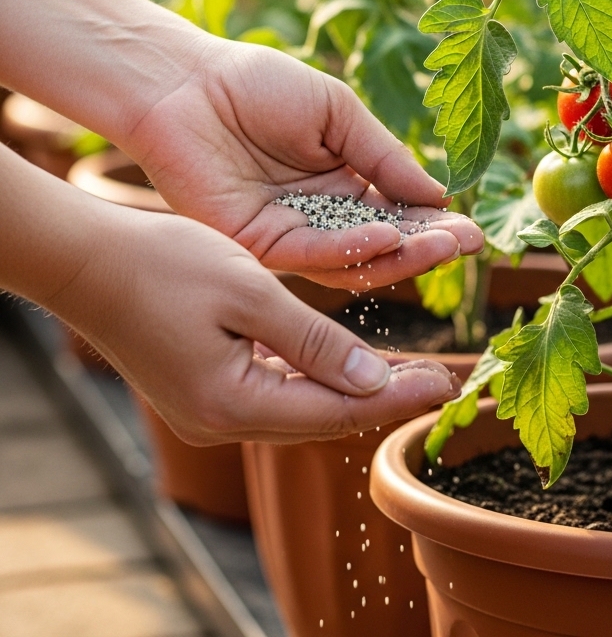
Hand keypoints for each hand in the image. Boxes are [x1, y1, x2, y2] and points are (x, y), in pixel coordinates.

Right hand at [1, 145, 459, 442]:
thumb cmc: (165, 266)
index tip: (446, 382)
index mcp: (233, 404)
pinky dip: (320, 379)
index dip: (397, 397)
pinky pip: (278, 394)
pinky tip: (350, 365)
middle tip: (442, 378)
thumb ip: (313, 342)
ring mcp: (211, 412)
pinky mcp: (206, 392)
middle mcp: (223, 421)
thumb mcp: (250, 294)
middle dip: (385, 398)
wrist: (88, 264)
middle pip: (324, 418)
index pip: (338, 410)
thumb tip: (373, 381)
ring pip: (304, 408)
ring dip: (356, 389)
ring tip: (410, 372)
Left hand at [123, 39, 483, 287]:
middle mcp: (321, 217)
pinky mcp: (257, 245)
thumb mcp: (338, 114)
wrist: (184, 82)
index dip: (436, 224)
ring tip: (441, 244)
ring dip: (400, 255)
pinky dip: (351, 249)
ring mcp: (290, 235)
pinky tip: (386, 235)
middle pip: (383, 247)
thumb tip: (439, 196)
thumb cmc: (258, 85)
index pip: (399, 215)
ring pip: (353, 262)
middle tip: (467, 244)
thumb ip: (384, 156)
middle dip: (428, 247)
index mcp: (343, 184)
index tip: (473, 230)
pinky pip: (312, 254)